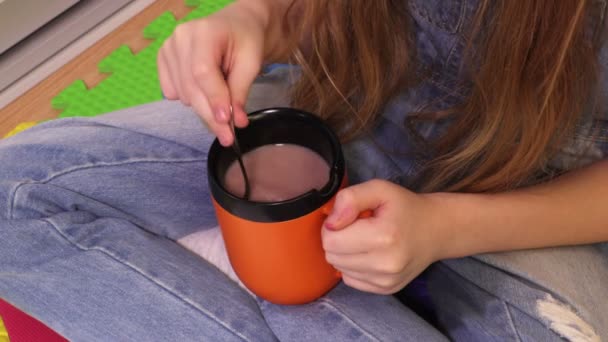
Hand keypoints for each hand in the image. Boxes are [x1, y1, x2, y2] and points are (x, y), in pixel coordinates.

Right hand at [158, 2, 267, 145]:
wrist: (235, 26)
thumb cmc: (245, 40)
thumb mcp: (252, 63)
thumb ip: (241, 91)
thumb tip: (235, 121)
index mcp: (204, 32)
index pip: (203, 72)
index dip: (214, 100)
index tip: (227, 122)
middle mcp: (180, 38)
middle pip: (191, 87)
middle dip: (210, 115)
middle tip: (228, 136)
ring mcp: (168, 48)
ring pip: (183, 94)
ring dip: (203, 107)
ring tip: (222, 102)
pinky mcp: (163, 60)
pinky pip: (172, 92)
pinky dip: (190, 99)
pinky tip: (205, 90)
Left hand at [322, 180, 442, 294]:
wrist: (436, 230)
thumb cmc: (405, 207)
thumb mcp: (379, 189)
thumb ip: (350, 199)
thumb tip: (330, 223)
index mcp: (384, 236)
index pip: (330, 240)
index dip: (333, 225)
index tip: (349, 217)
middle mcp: (386, 264)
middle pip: (332, 256)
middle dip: (337, 239)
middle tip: (356, 228)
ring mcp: (386, 281)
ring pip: (339, 269)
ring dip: (345, 253)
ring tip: (365, 240)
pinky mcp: (386, 290)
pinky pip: (350, 279)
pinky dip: (353, 266)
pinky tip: (369, 253)